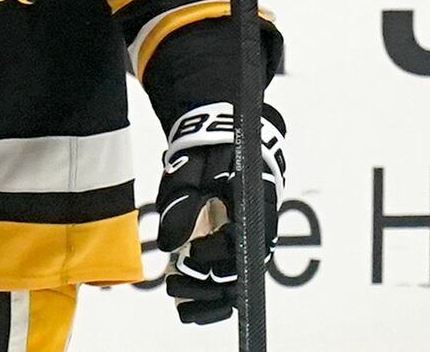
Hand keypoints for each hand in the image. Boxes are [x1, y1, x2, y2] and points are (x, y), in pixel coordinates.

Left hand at [155, 102, 286, 324]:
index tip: (189, 255)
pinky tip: (190, 304)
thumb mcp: (191, 168)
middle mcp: (258, 223)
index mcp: (253, 203)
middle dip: (208, 284)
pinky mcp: (240, 236)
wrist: (224, 125)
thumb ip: (181, 204)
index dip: (215, 254)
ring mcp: (251, 232)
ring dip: (211, 294)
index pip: (240, 242)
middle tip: (173, 287)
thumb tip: (170, 246)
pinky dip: (215, 291)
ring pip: (239, 276)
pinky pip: (233, 272)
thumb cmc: (209, 144)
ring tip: (177, 300)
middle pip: (241, 269)